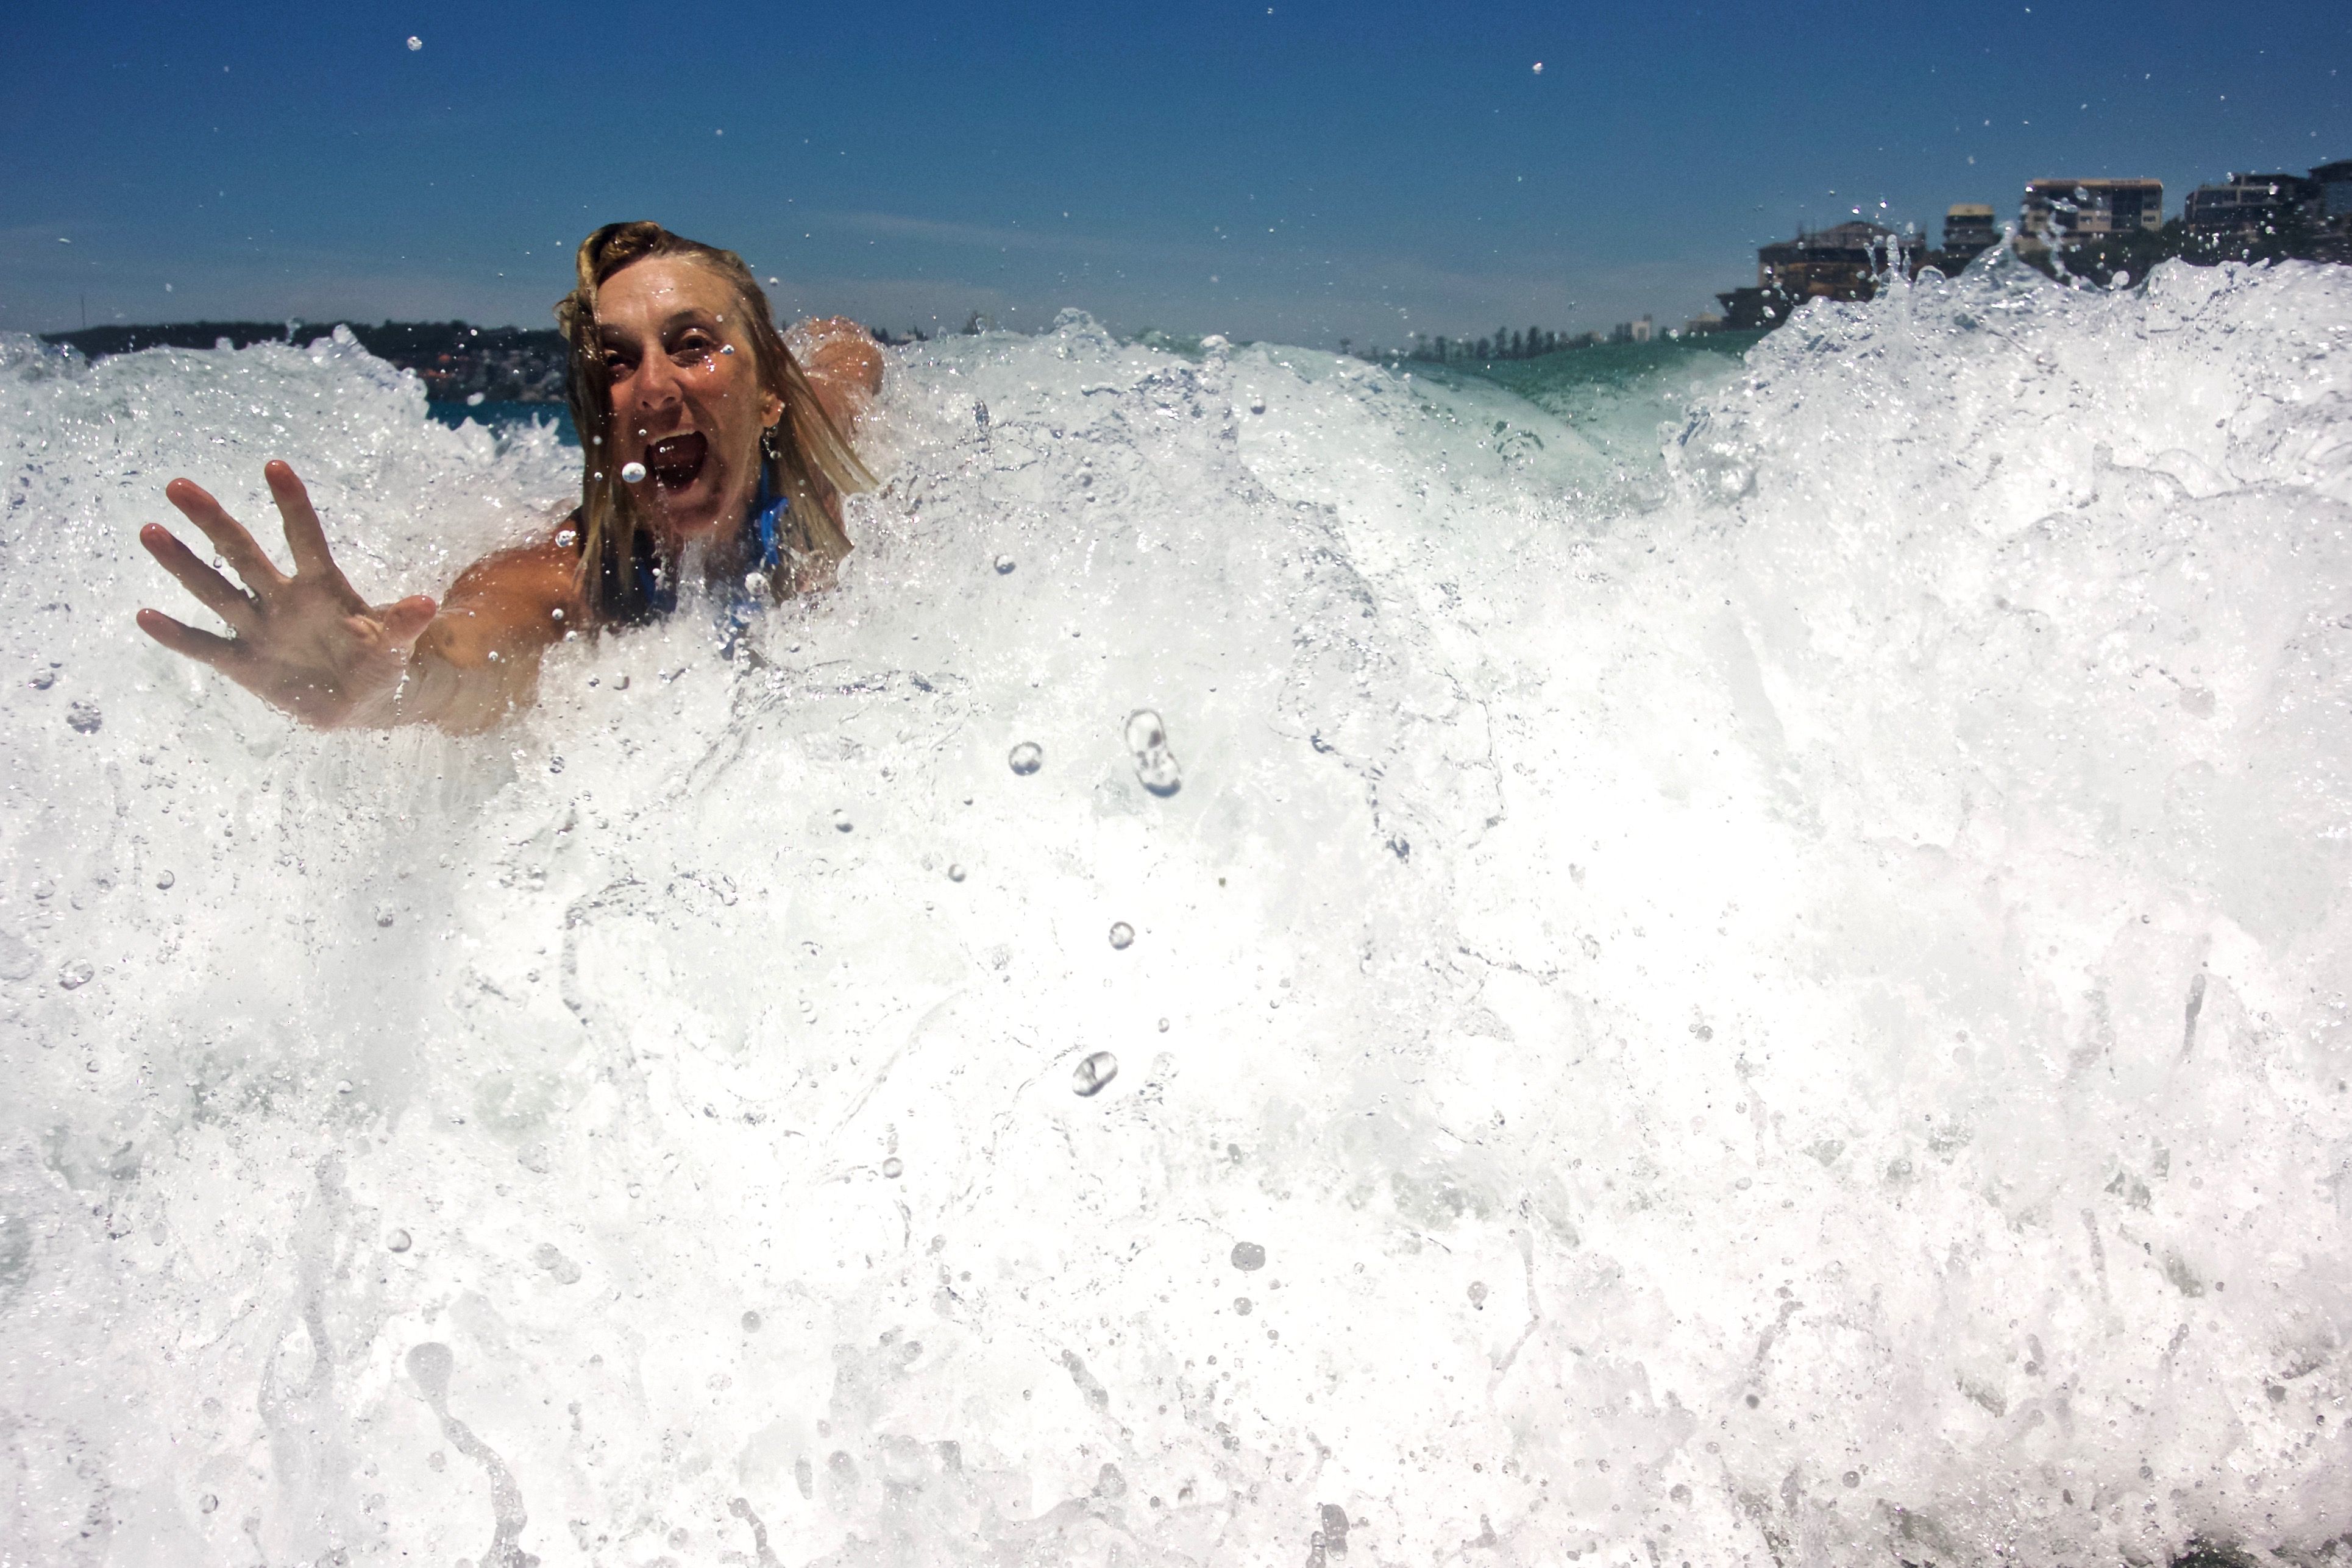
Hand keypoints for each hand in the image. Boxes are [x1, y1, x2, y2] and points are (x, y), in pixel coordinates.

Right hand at [136, 461, 438, 727]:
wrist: (361, 701)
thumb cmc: (378, 660)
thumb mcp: (395, 645)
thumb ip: (403, 624)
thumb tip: (426, 604)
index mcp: (322, 587)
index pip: (305, 537)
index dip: (292, 504)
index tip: (274, 465)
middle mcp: (282, 600)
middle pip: (243, 554)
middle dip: (213, 522)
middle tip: (178, 486)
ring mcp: (259, 630)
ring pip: (216, 592)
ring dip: (183, 565)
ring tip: (151, 531)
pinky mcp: (244, 666)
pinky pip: (206, 647)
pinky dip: (178, 636)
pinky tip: (145, 616)